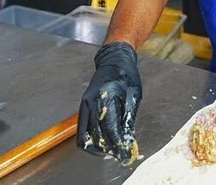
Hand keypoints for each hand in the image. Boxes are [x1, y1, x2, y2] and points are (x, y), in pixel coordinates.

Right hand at [77, 42, 141, 163]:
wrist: (114, 60)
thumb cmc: (127, 76)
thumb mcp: (134, 96)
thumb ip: (128, 119)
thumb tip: (128, 141)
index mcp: (107, 96)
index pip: (111, 128)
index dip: (118, 145)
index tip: (125, 155)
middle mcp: (92, 101)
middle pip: (97, 135)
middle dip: (109, 149)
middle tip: (120, 155)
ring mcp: (85, 104)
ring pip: (85, 136)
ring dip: (98, 148)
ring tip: (112, 151)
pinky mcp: (82, 107)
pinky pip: (81, 130)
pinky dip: (90, 141)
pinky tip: (102, 144)